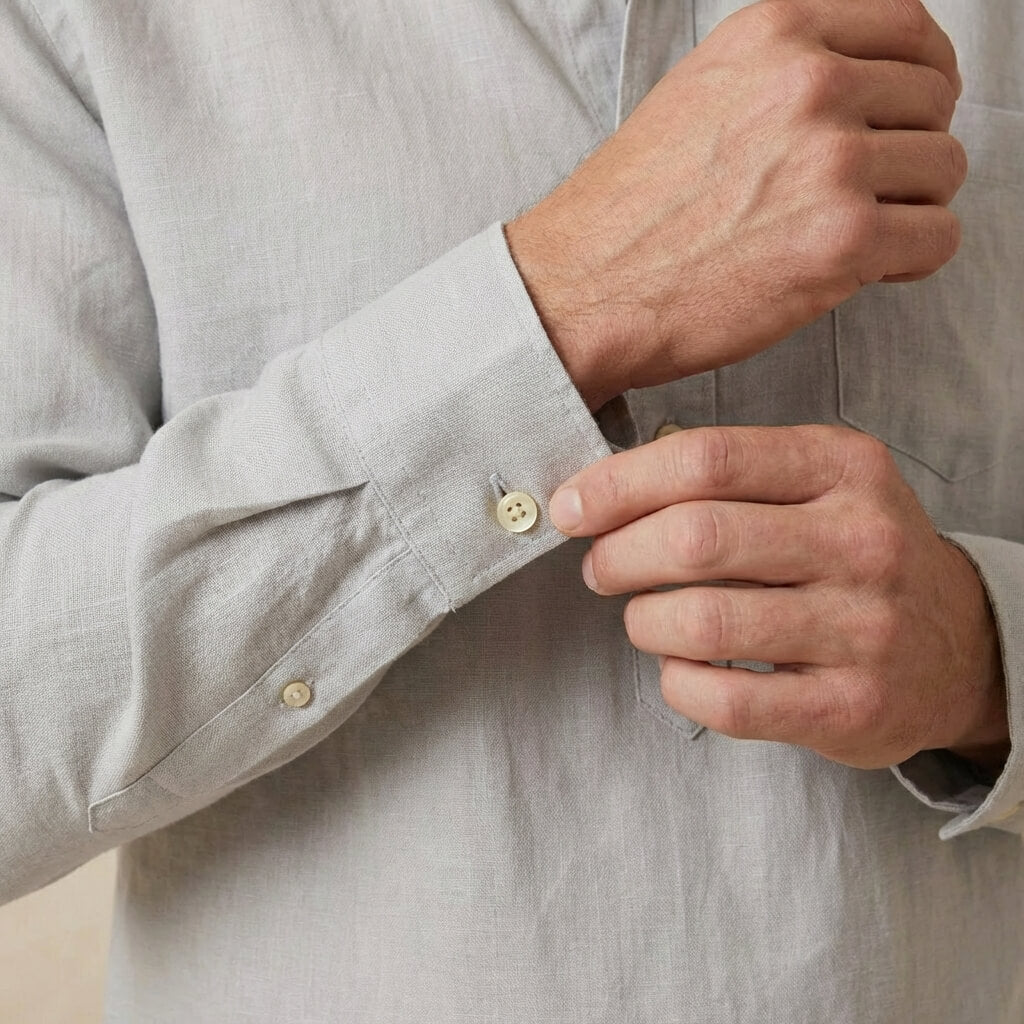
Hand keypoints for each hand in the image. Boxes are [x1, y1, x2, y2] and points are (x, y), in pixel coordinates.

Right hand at [505, 0, 965, 411]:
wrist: (583, 288)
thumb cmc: (628, 212)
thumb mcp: (701, 93)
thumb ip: (784, 74)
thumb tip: (863, 90)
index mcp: (775, 35)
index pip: (908, 27)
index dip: (922, 77)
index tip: (911, 112)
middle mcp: (811, 83)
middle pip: (933, 102)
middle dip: (911, 150)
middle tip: (870, 191)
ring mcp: (832, 161)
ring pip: (942, 172)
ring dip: (910, 208)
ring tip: (853, 235)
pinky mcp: (843, 240)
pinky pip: (938, 239)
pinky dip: (912, 258)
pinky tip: (865, 267)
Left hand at [548, 425, 1007, 770]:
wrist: (956, 646)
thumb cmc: (852, 555)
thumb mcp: (816, 484)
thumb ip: (725, 475)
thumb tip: (600, 491)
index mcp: (844, 467)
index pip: (706, 458)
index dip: (619, 484)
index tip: (572, 507)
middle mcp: (863, 541)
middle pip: (696, 538)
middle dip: (618, 554)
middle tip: (600, 567)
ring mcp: (864, 628)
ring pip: (700, 621)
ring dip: (643, 621)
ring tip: (644, 618)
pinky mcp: (850, 707)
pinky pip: (724, 698)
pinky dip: (676, 681)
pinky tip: (681, 666)